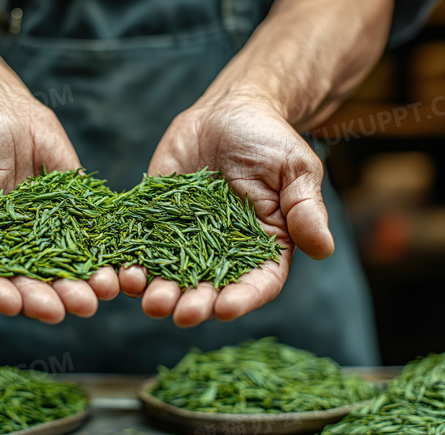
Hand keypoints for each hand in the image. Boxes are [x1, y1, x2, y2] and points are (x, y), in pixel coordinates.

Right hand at [0, 91, 119, 322]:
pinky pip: (93, 237)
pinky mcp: (76, 212)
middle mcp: (11, 244)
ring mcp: (46, 231)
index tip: (12, 304)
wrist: (0, 106)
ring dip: (83, 285)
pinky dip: (107, 254)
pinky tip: (122, 267)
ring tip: (101, 293)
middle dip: (48, 298)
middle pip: (28, 282)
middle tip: (68, 309)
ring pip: (65, 268)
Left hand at [120, 97, 333, 326]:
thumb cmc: (270, 140)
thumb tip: (324, 248)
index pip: (257, 283)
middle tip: (178, 312)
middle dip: (193, 303)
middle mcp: (222, 252)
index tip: (224, 308)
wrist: (228, 112)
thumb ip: (305, 209)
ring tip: (146, 296)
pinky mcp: (153, 220)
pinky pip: (139, 245)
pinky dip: (129, 260)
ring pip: (170, 275)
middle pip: (209, 289)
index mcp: (263, 247)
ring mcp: (184, 238)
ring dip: (157, 291)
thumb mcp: (296, 170)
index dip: (242, 299)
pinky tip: (119, 270)